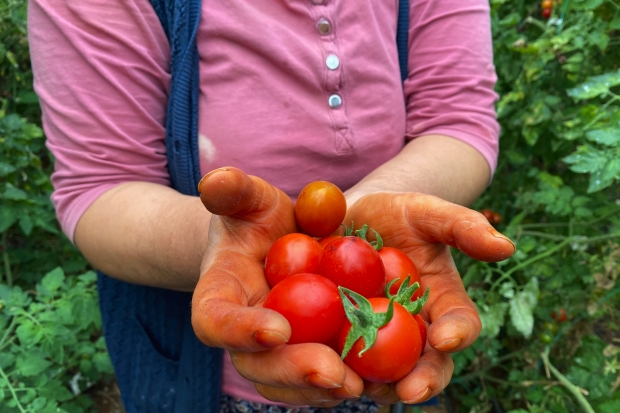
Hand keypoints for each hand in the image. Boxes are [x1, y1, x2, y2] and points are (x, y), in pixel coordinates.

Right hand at [191, 167, 362, 406]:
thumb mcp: (249, 198)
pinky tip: (375, 379)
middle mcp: (240, 333)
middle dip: (291, 371)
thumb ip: (234, 191)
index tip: (277, 328)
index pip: (214, 319)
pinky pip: (316, 382)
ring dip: (319, 390)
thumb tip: (215, 181)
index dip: (238, 330)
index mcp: (219, 296)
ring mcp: (270, 352)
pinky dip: (342, 383)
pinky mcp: (302, 357)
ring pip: (286, 384)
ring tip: (358, 385)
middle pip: (254, 364)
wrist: (276, 241)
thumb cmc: (257, 217)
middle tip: (331, 371)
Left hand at [343, 191, 514, 403]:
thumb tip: (506, 246)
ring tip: (361, 388)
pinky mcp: (341, 338)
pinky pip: (339, 358)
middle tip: (409, 390)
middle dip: (421, 379)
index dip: (458, 332)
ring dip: (375, 384)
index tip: (447, 337)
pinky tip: (319, 367)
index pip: (460, 322)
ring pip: (382, 371)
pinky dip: (333, 366)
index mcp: (442, 303)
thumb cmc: (396, 215)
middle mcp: (414, 329)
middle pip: (426, 363)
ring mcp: (377, 338)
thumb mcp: (427, 213)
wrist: (352, 219)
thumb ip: (462, 226)